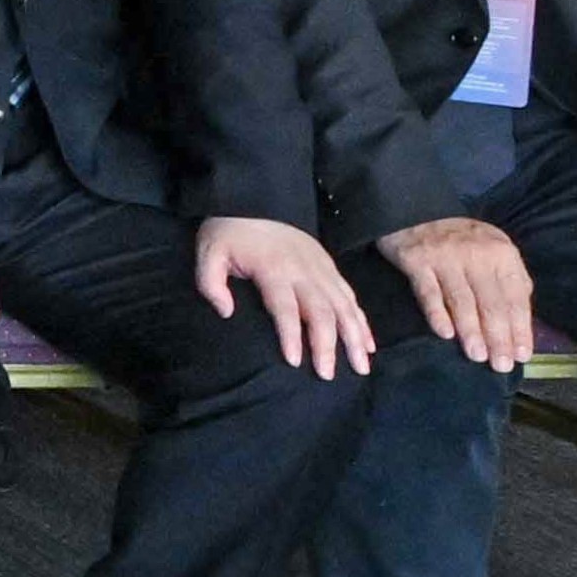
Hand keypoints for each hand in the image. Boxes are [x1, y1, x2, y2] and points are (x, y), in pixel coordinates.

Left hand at [196, 213, 374, 378]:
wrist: (254, 200)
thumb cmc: (229, 233)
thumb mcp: (209, 252)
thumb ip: (211, 283)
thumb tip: (226, 312)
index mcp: (274, 268)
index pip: (285, 307)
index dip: (291, 335)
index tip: (295, 363)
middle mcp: (304, 270)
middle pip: (321, 311)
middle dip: (327, 345)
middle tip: (328, 375)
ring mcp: (321, 268)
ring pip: (344, 306)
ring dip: (354, 337)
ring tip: (361, 367)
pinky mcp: (330, 266)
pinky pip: (351, 296)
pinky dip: (362, 321)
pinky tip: (368, 343)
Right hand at [378, 214, 534, 368]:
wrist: (415, 211)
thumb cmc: (460, 240)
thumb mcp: (493, 251)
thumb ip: (509, 281)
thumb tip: (522, 322)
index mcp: (501, 254)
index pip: (514, 297)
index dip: (520, 328)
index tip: (522, 355)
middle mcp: (476, 254)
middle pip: (490, 302)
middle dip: (498, 337)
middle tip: (501, 365)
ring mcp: (445, 257)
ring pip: (462, 300)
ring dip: (471, 331)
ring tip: (477, 356)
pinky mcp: (416, 260)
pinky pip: (428, 292)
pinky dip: (437, 313)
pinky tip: (445, 333)